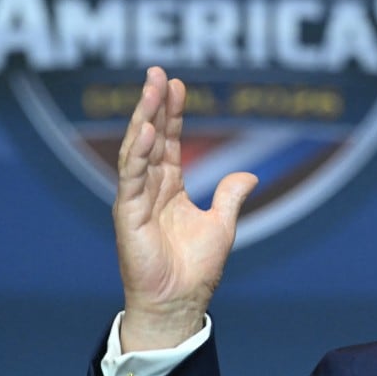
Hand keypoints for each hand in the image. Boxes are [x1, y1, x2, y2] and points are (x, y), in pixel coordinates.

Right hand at [114, 67, 257, 351]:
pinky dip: (138, 153)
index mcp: (169, 188)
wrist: (179, 303)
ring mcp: (135, 200)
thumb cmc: (196, 270)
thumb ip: (230, 196)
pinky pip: (131, 178)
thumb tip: (249, 175)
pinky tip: (147, 130)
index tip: (178, 83)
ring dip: (144, 118)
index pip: (169, 141)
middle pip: (150, 137)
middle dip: (153, 104)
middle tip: (158, 72)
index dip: (172, 112)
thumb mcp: (222, 225)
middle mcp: (149, 189)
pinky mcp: (127, 216)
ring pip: (137, 150)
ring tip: (151, 90)